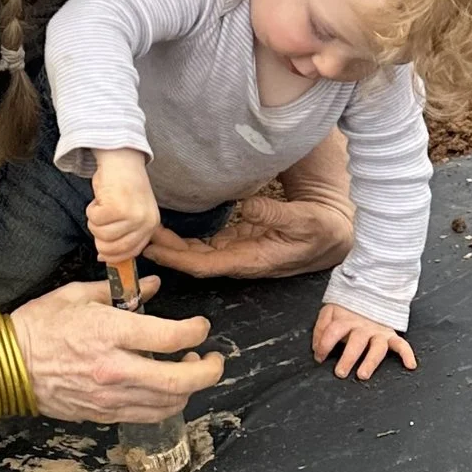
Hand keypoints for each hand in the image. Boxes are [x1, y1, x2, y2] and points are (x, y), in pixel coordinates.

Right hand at [12, 276, 223, 423]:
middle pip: (180, 380)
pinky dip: (165, 404)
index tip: (200, 327)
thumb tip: (152, 287)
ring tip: (189, 371)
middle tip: (213, 360)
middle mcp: (114, 369)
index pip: (170, 337)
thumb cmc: (38, 325)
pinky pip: (147, 415)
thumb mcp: (77, 295)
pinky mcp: (103, 413)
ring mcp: (109, 396)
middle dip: (208, 371)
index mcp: (109, 332)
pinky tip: (165, 389)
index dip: (196, 331)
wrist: (7, 365)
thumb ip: (119, 293)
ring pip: (169, 403)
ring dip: (189, 389)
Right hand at [84, 149, 160, 266]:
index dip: (112, 254)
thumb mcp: (131, 213)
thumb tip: (103, 258)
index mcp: (151, 226)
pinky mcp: (116, 207)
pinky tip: (100, 198)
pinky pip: (94, 219)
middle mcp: (145, 223)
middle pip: (111, 248)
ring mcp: (132, 215)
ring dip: (94, 220)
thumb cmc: (124, 186)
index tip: (102, 251)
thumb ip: (122, 235)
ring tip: (102, 205)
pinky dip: (91, 209)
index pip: (130, 253)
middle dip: (99, 236)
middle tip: (100, 219)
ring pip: (100, 234)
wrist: (122, 159)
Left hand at [144, 195, 356, 279]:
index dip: (178, 259)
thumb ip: (275, 213)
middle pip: (195, 261)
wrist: (334, 236)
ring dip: (172, 246)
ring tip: (145, 232)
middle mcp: (240, 261)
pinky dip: (185, 241)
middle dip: (166, 252)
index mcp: (252, 260)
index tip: (155, 249)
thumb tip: (248, 206)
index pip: (206, 264)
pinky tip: (167, 231)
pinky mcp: (239, 243)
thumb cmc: (321, 230)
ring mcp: (238, 253)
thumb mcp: (303, 219)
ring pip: (197, 254)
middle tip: (137, 236)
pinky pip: (206, 246)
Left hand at [311, 302, 415, 380]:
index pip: (333, 331)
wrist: (368, 293)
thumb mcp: (330, 312)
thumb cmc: (346, 309)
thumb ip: (321, 328)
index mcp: (346, 320)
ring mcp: (378, 332)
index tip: (319, 357)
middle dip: (348, 358)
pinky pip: (401, 344)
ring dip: (370, 362)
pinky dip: (407, 354)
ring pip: (377, 347)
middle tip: (340, 372)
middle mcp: (363, 327)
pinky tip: (410, 365)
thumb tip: (316, 348)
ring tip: (363, 375)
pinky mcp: (390, 335)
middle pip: (356, 342)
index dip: (324, 345)